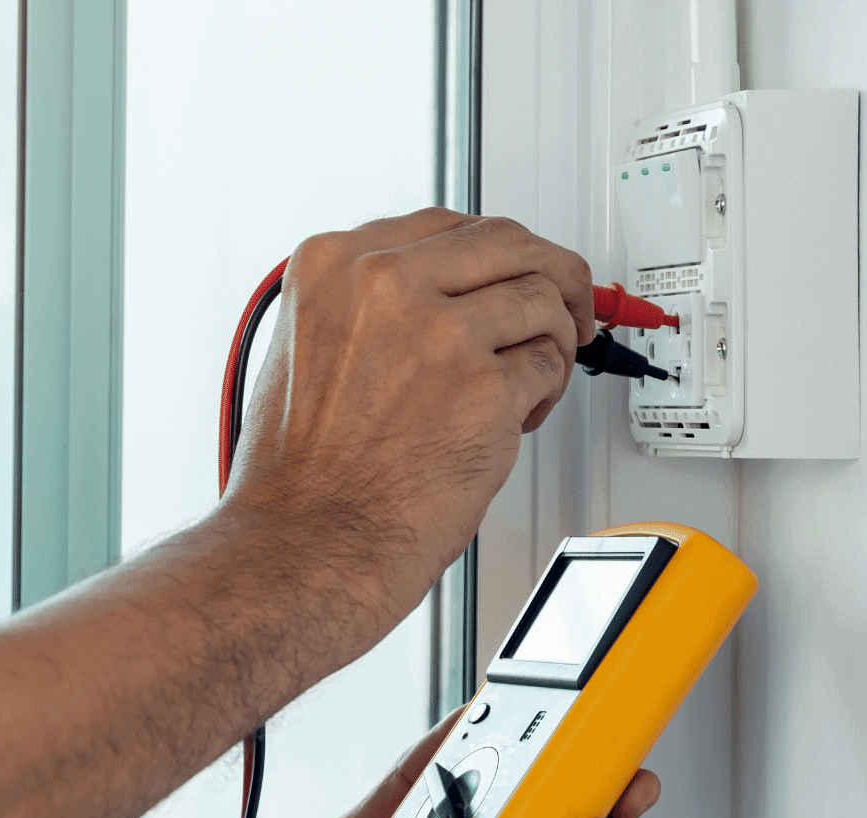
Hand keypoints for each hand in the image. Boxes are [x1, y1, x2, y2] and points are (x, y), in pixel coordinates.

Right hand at [219, 209, 593, 628]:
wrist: (304, 543)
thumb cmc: (297, 472)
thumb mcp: (303, 348)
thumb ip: (364, 304)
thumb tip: (437, 289)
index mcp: (334, 266)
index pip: (445, 225)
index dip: (491, 250)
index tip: (510, 268)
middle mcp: (386, 285)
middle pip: (506, 242)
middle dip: (549, 271)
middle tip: (569, 302)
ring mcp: (440, 334)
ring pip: (541, 298)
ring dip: (553, 338)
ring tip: (531, 379)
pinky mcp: (486, 388)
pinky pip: (549, 364)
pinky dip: (546, 391)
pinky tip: (517, 417)